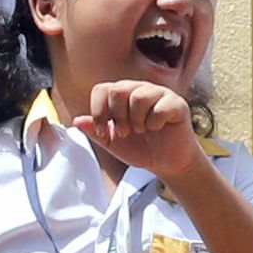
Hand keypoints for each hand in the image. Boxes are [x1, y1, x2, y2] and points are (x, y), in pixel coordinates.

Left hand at [74, 81, 202, 180]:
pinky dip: (155, 122)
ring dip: (137, 120)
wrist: (167, 163)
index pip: (101, 89)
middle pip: (117, 90)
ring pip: (139, 96)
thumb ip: (95, 131)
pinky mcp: (176, 103)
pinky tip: (158, 128)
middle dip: (117, 116)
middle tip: (125, 132)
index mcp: (121, 95)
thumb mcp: (112, 143)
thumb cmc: (141, 148)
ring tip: (141, 130)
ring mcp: (159, 94)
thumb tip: (76, 120)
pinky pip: (160, 106)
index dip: (98, 111)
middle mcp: (139, 89)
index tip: (103, 131)